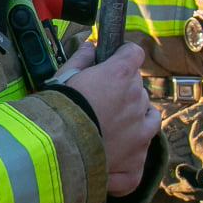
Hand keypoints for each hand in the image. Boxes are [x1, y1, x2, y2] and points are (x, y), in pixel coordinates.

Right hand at [58, 42, 160, 197]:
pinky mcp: (137, 156)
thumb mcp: (64, 77)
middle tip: (103, 97)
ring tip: (113, 121)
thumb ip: (81, 59)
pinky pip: (145, 144)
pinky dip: (137, 142)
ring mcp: (140, 129)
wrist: (55, 150)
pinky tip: (123, 144)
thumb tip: (89, 47)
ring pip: (147, 112)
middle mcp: (135, 99)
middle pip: (137, 85)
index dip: (125, 54)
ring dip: (135, 112)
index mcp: (119, 75)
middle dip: (124, 87)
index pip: (134, 53)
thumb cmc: (57, 110)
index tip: (117, 58)